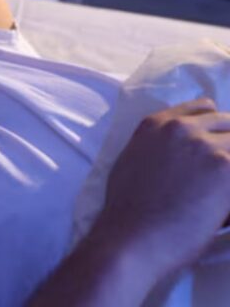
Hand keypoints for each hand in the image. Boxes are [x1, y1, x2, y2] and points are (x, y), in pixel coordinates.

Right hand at [94, 98, 229, 279]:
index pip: (204, 107)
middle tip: (217, 177)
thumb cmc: (126, 208)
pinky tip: (222, 207)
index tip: (216, 146)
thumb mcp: (132, 160)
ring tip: (219, 192)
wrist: (131, 236)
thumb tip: (182, 153)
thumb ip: (158, 145)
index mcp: (156, 123)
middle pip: (229, 124)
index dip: (215, 128)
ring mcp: (206, 146)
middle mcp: (182, 127)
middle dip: (228, 149)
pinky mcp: (226, 168)